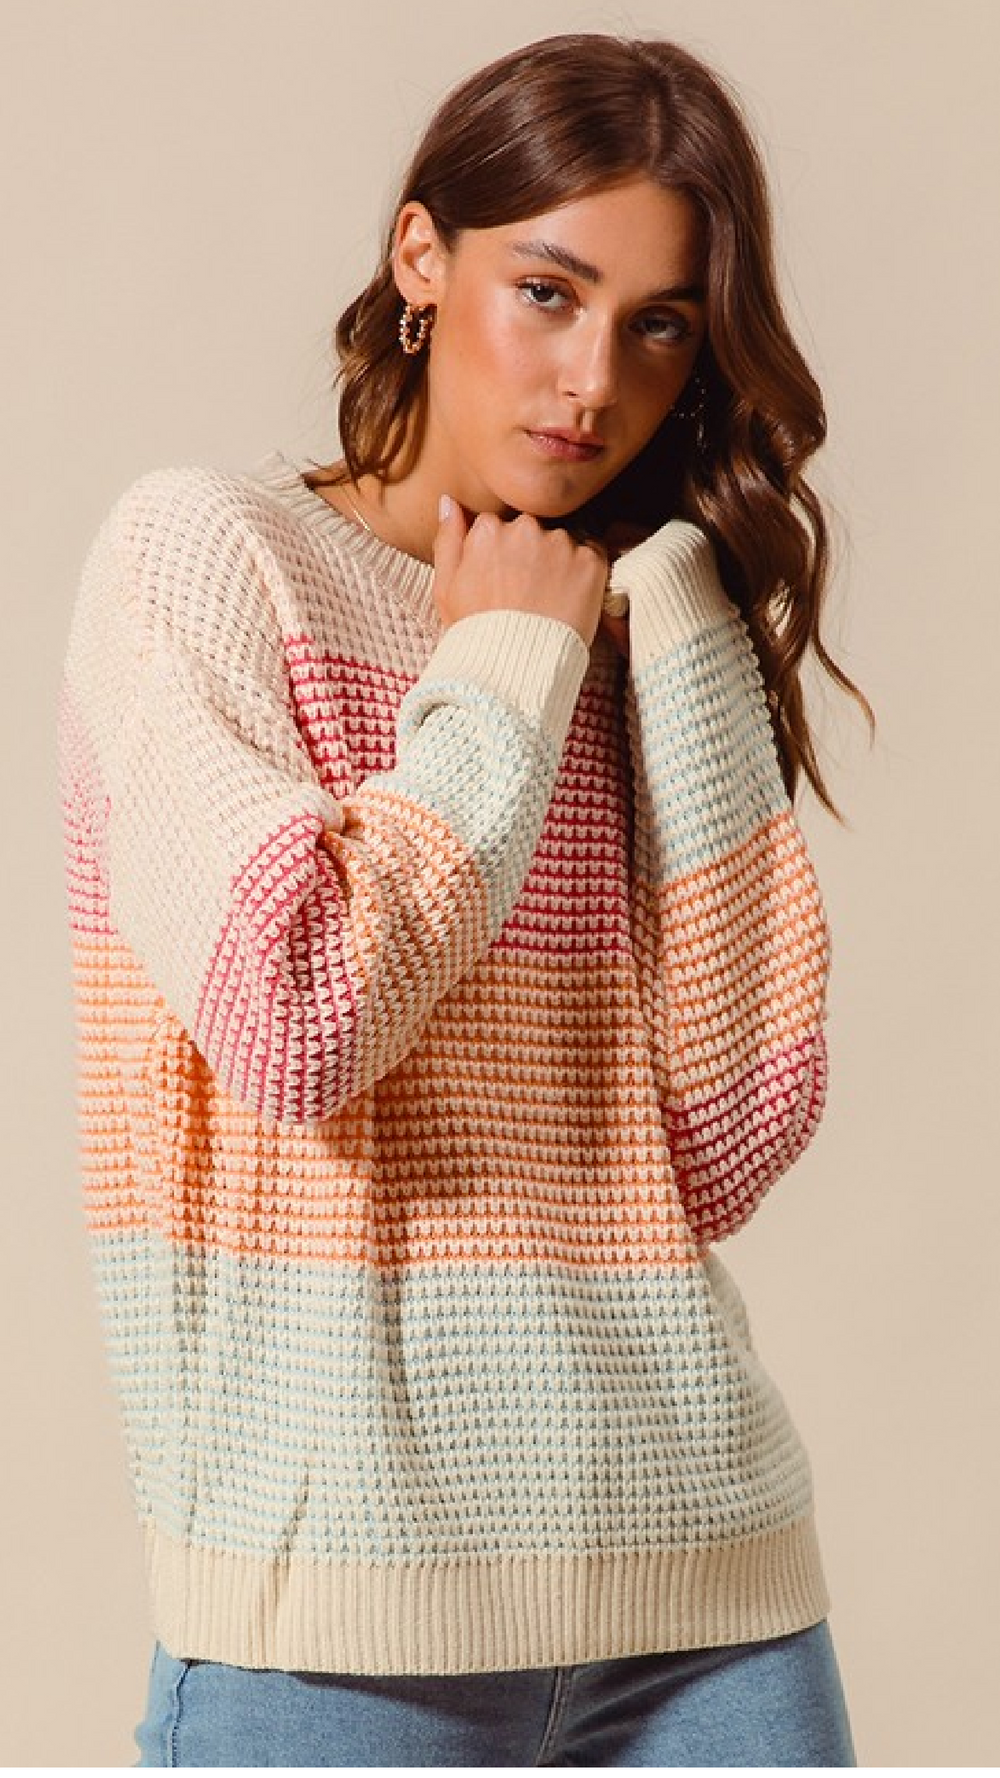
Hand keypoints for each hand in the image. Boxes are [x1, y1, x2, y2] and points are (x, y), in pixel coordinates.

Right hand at [433, 498, 607, 647]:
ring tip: (550, 602)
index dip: (503, 558)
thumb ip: (448, 540)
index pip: (500, 528)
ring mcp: (560, 543)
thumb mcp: (446, 589)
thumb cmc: (476, 634)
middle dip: (532, 556)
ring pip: (564, 542)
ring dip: (560, 564)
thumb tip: (449, 501)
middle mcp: (524, 528)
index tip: (505, 583)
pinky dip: (586, 575)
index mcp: (487, 530)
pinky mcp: (590, 561)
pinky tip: (570, 601)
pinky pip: (594, 556)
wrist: (515, 670)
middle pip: (533, 531)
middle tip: (529, 596)